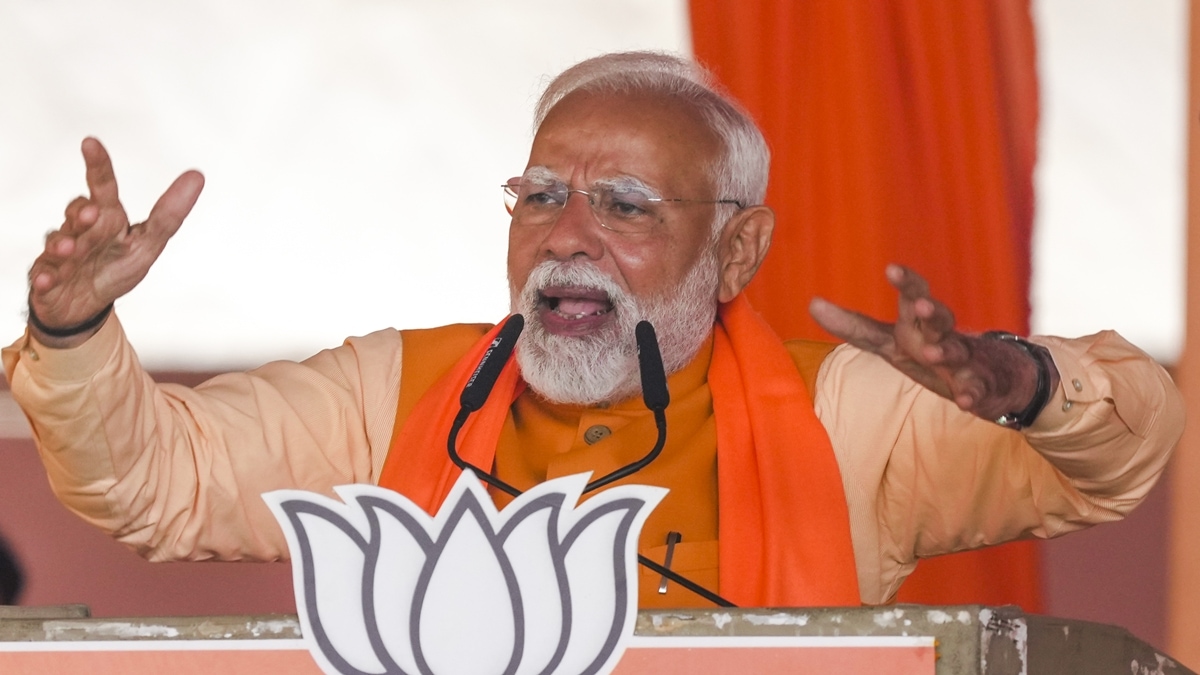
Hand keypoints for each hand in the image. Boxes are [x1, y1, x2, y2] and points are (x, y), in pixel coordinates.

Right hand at [27, 138, 203, 346]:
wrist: (86, 305)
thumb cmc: (117, 267)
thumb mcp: (148, 243)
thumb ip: (169, 214)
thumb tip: (197, 175)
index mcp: (107, 219)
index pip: (103, 187)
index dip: (98, 165)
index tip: (91, 142)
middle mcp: (81, 230)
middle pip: (78, 211)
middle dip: (81, 211)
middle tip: (91, 213)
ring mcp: (61, 253)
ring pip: (58, 241)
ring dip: (61, 243)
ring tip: (69, 249)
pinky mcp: (47, 278)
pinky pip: (42, 275)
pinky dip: (43, 277)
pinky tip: (45, 280)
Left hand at [808, 264, 1057, 422]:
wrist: (996, 376)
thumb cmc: (932, 351)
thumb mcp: (892, 341)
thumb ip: (855, 325)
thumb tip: (811, 303)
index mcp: (920, 323)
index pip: (911, 298)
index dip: (905, 283)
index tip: (892, 269)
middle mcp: (942, 335)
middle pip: (938, 317)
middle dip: (931, 309)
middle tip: (922, 303)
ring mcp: (964, 360)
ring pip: (956, 351)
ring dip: (945, 351)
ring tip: (931, 353)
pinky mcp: (981, 387)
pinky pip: (977, 390)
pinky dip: (972, 394)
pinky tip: (966, 402)